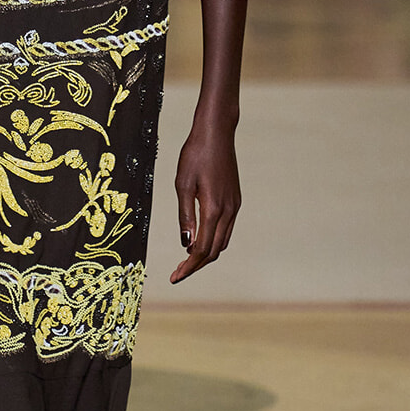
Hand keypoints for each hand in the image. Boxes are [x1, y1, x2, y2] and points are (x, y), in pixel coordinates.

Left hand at [170, 123, 240, 283]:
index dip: (187, 267)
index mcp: (213, 209)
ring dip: (205, 255)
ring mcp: (234, 207)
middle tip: (177, 273)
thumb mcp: (182, 184)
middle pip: (213, 251)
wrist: (217, 133)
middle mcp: (228, 211)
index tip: (174, 277)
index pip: (201, 249)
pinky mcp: (235, 201)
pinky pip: (226, 230)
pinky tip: (199, 239)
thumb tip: (186, 243)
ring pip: (222, 242)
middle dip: (195, 265)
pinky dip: (213, 241)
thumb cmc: (195, 154)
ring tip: (186, 260)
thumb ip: (184, 215)